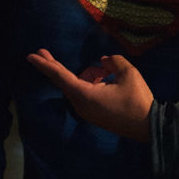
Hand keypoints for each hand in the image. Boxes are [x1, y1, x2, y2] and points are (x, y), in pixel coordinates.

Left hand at [26, 49, 152, 142]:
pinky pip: (84, 94)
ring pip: (76, 87)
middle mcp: (80, 104)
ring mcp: (86, 111)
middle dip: (52, 66)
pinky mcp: (93, 114)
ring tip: (103, 70)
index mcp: (84, 94)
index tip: (31, 56)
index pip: (60, 76)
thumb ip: (113, 62)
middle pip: (62, 82)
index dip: (46, 64)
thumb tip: (103, 61)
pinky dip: (88, 83)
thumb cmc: (137, 99)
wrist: (147, 126)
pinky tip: (102, 77)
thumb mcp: (128, 74)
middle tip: (40, 52)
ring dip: (83, 75)